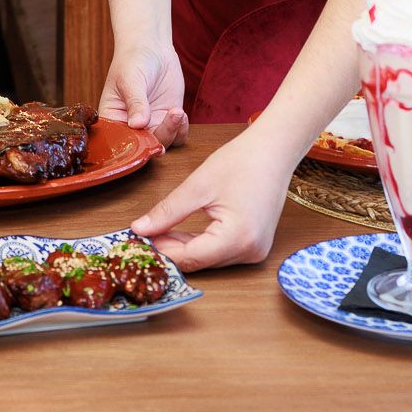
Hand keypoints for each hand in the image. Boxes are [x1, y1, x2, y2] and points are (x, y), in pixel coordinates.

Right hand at [98, 45, 188, 147]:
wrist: (151, 48)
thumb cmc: (132, 61)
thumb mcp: (130, 80)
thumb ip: (135, 102)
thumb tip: (138, 124)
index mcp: (113, 120)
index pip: (120, 141)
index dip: (134, 145)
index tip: (147, 136)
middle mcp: (131, 127)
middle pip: (144, 146)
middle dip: (158, 138)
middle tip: (169, 118)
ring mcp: (151, 124)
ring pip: (163, 143)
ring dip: (172, 133)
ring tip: (176, 112)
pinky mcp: (167, 119)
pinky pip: (177, 136)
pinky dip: (181, 130)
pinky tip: (180, 113)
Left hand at [131, 126, 293, 270]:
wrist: (273, 150)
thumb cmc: (241, 161)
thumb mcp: (197, 186)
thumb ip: (167, 212)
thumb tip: (139, 229)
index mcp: (237, 238)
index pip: (189, 258)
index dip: (161, 251)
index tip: (138, 241)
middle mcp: (250, 252)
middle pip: (199, 262)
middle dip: (170, 249)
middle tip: (144, 234)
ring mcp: (255, 251)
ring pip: (208, 259)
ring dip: (184, 248)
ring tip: (158, 232)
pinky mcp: (255, 245)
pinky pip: (220, 252)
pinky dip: (200, 244)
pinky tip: (180, 232)